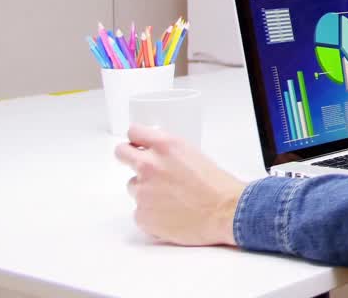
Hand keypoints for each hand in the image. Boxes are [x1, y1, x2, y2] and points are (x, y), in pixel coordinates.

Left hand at [114, 124, 245, 246]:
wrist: (225, 213)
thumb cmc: (217, 186)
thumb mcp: (194, 155)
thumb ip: (168, 152)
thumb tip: (155, 156)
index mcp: (165, 146)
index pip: (134, 132)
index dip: (137, 140)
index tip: (139, 145)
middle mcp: (149, 165)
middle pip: (122, 153)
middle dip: (129, 158)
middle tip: (144, 168)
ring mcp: (142, 191)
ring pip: (134, 186)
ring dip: (146, 190)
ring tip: (171, 198)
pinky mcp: (141, 215)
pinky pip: (139, 210)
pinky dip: (151, 212)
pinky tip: (171, 213)